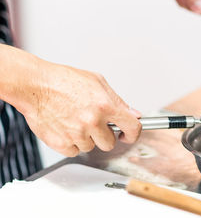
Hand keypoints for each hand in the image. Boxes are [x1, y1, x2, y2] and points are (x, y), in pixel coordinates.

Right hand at [20, 61, 141, 156]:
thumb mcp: (97, 82)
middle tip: (94, 124)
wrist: (35, 86)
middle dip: (104, 135)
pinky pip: (74, 151)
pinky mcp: (61, 143)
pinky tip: (66, 128)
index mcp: (105, 105)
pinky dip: (71, 144)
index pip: (132, 127)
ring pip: (91, 147)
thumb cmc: (63, 81)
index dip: (133, 134)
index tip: (128, 135)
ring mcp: (77, 134)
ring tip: (75, 121)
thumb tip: (133, 114)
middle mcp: (92, 121)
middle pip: (110, 143)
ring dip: (86, 139)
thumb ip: (118, 101)